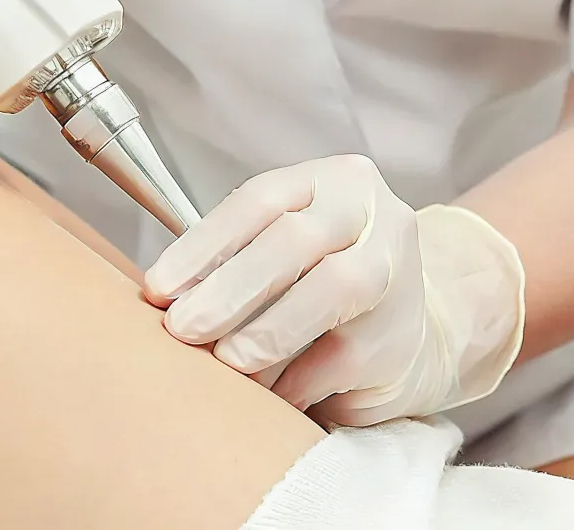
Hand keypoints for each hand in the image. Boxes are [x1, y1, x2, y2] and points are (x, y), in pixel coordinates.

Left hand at [143, 155, 525, 426]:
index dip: (204, 245)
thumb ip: (233, 261)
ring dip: (266, 332)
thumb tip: (163, 300)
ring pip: (331, 291)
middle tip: (182, 328)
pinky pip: (341, 357)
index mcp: (334, 181)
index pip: (261, 200)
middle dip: (230, 289)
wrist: (415, 329)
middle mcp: (375, 214)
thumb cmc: (323, 284)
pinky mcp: (403, 337)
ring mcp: (399, 272)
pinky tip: (268, 392)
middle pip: (295, 242)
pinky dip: (295, 379)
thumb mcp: (283, 251)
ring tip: (225, 360)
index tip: (158, 287)